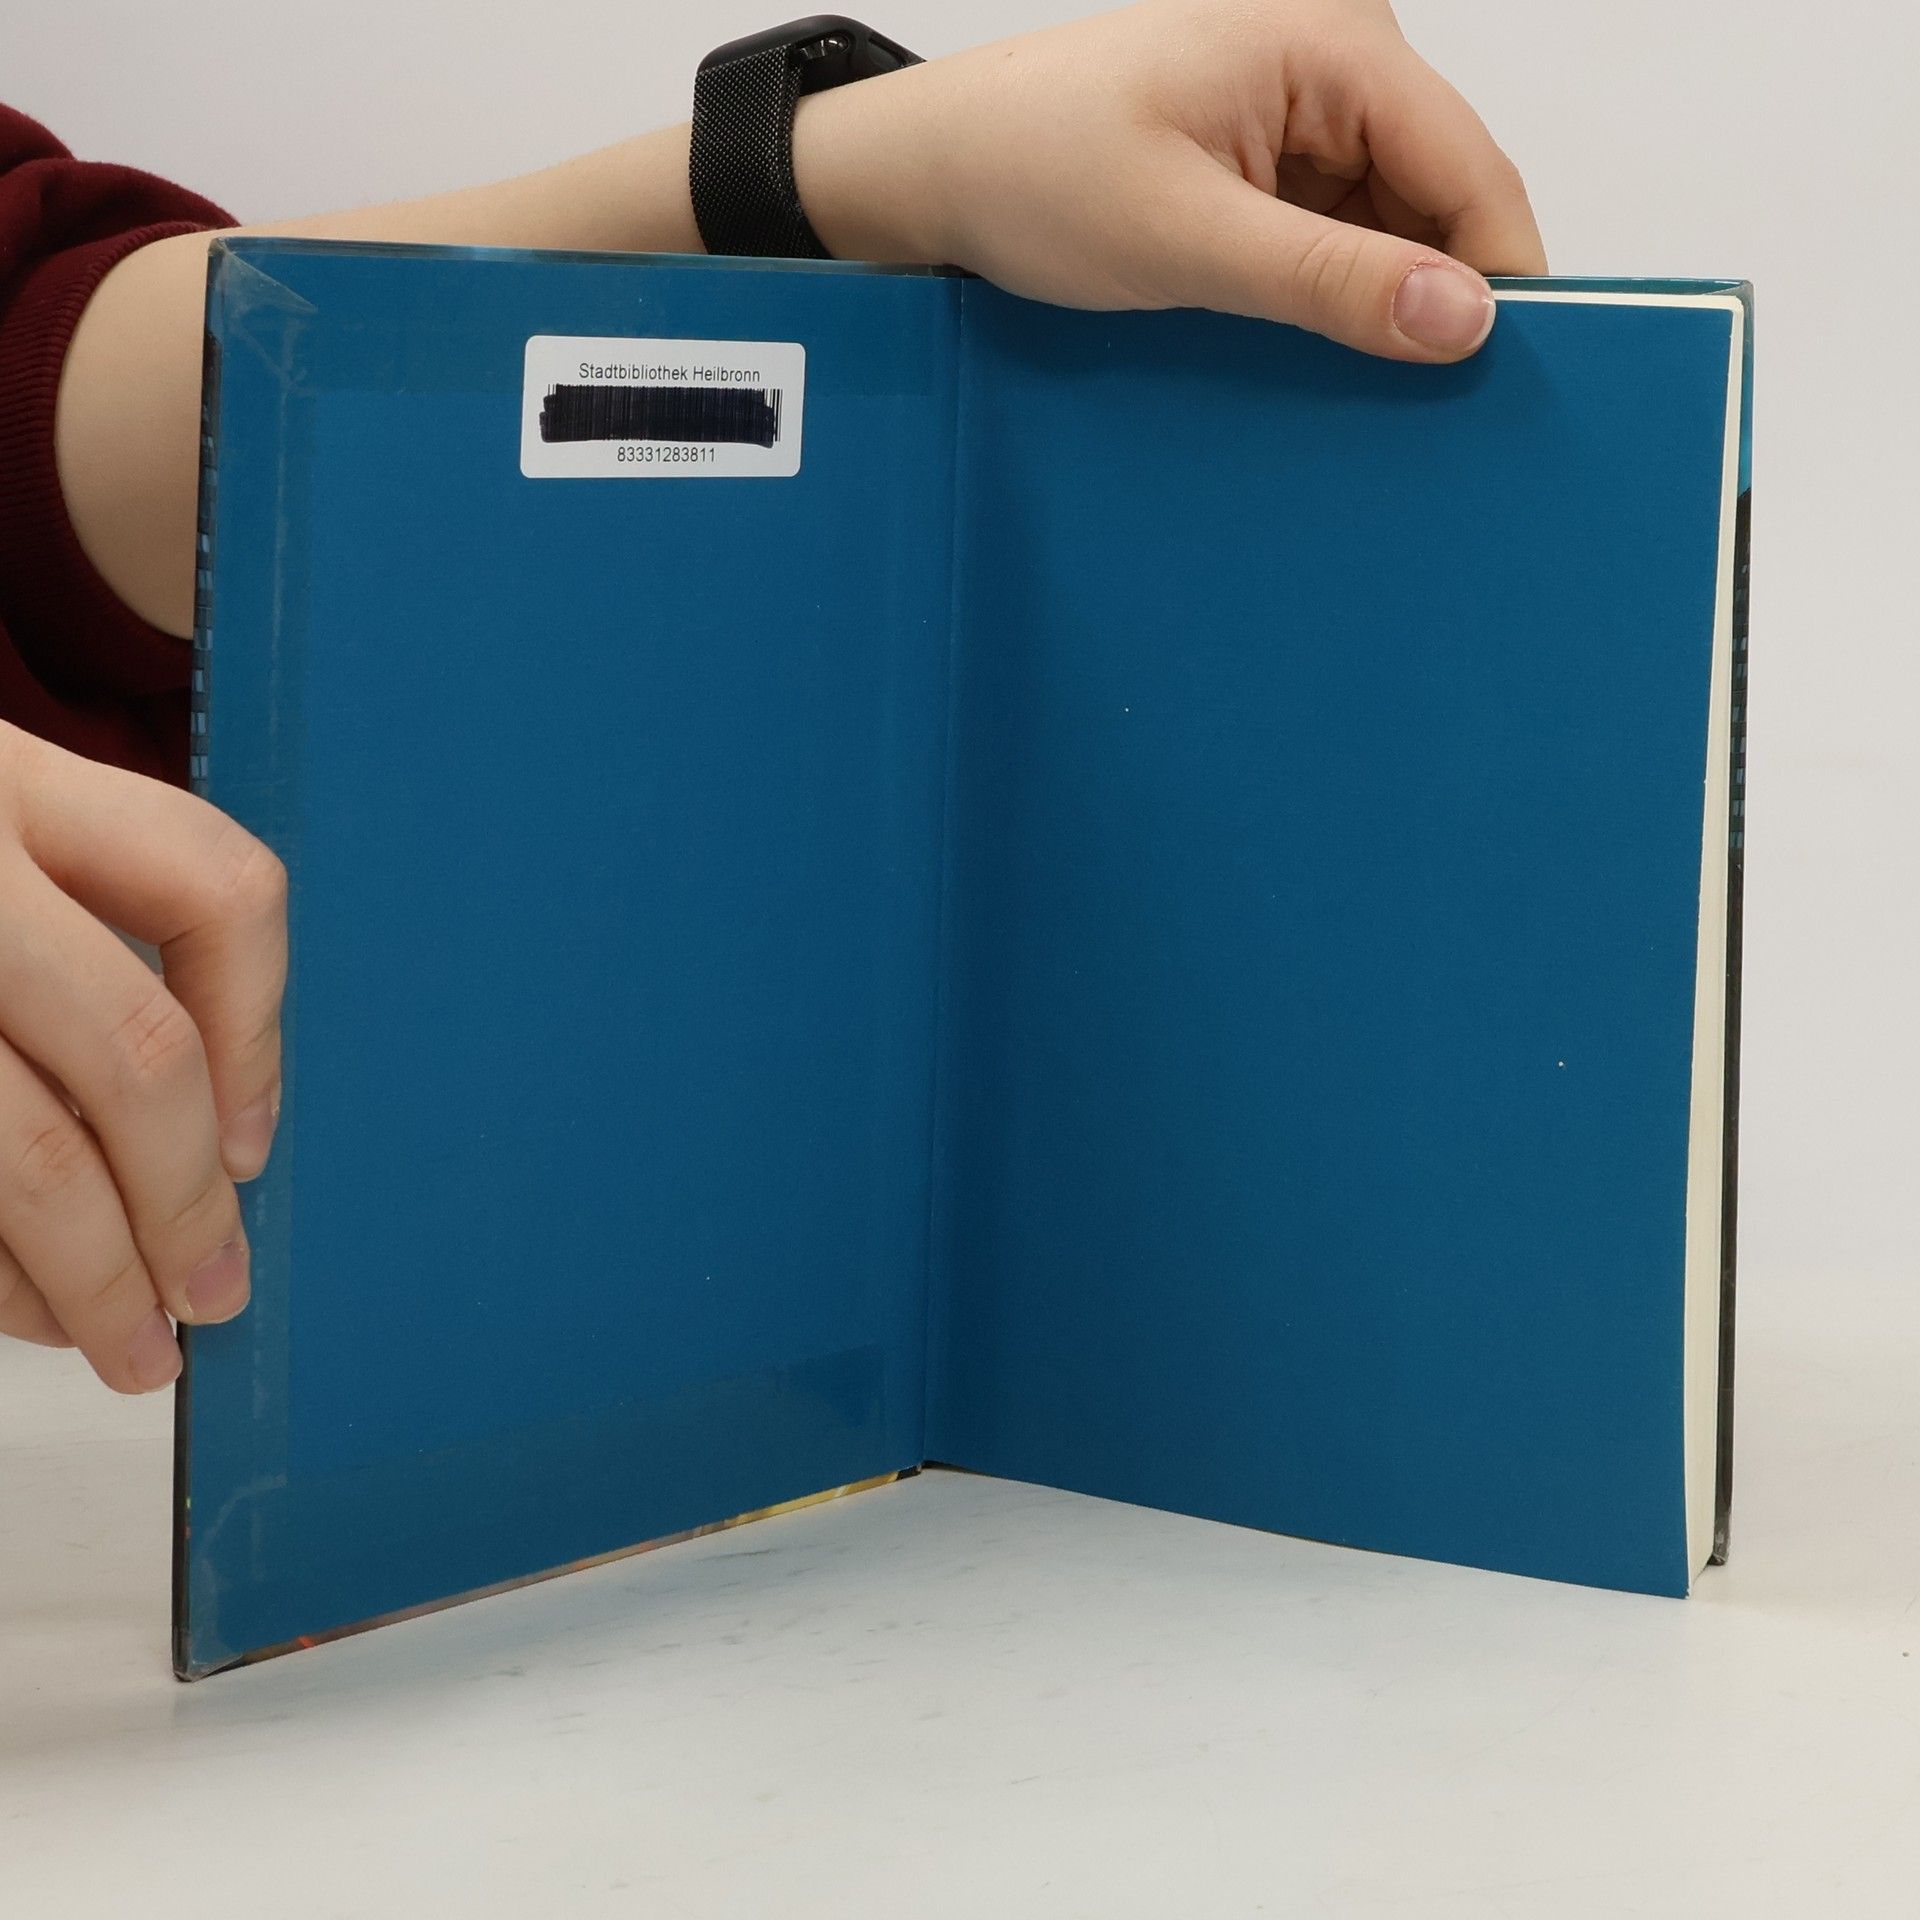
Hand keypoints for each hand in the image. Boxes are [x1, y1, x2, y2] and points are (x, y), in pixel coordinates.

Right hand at [0, 721, 285, 1389]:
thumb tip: (205, 1133)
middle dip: (188, 1202)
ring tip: (135, 1345)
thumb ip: (60, 932)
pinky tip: (17, 1310)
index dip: (262, 1031)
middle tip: (213, 1293)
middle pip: (137, 1053)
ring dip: (95, 1277)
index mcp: (6, 781)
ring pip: (28, 1157)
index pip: (218, 890)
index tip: (254, 1143)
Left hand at [796, 0, 1545, 359]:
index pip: (1470, 165)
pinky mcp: (1270, 159)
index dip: (1502, 276)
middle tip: (1428, 411)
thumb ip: (1328, 280)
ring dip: (1383, 302)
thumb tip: (1461, 321)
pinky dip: (1337, 293)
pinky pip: (1340, 232)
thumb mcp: (1187, 238)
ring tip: (1359, 385)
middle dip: (1438, 294)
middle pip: (1441, 195)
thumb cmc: (1032, 171)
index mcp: (1332, 42)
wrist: (937, 172)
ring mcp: (1304, 111)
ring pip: (1393, 223)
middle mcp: (1335, 61)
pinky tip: (1318, 351)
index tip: (1506, 383)